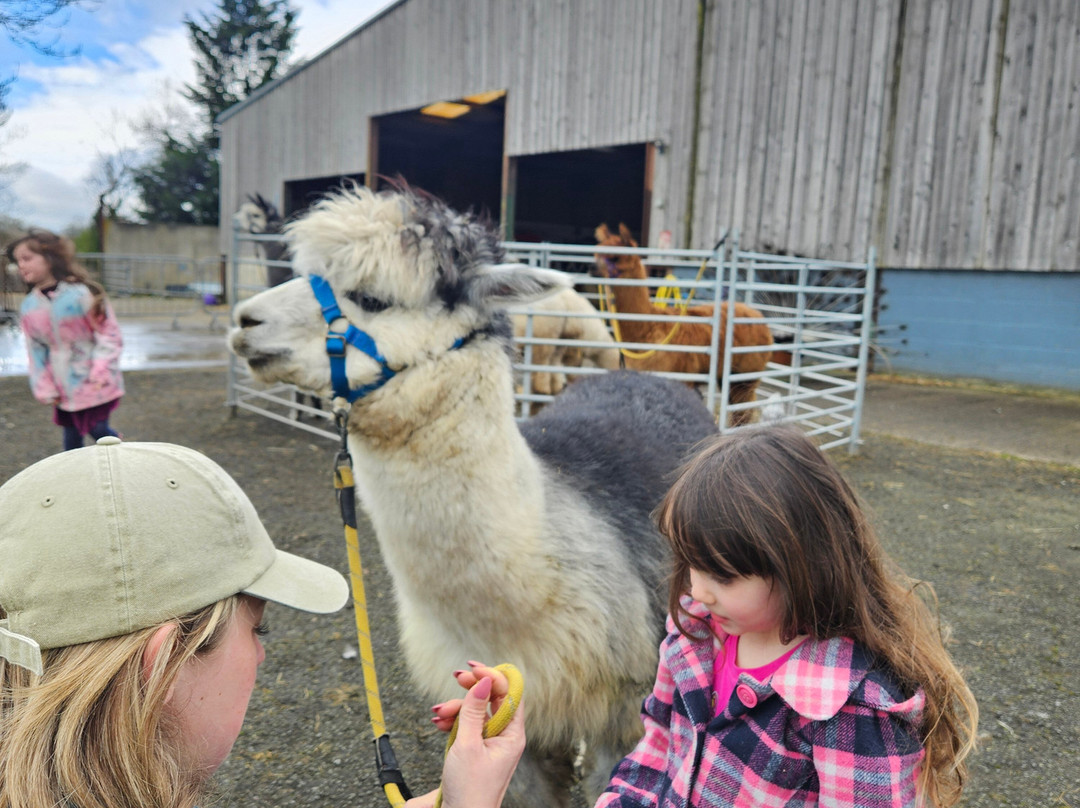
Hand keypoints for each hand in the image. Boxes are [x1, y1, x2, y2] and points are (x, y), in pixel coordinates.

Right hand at [409, 665, 525, 807]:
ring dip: (456, 707)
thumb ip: (473, 710)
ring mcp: (488, 743)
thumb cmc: (469, 790)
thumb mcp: (468, 745)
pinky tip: (439, 722)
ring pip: (475, 711)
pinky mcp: (474, 750)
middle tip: (456, 677)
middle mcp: (503, 736)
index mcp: (512, 735)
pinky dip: (452, 721)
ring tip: (439, 714)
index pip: (510, 694)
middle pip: (491, 699)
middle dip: (472, 688)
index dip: (494, 676)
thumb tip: (484, 680)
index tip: (473, 668)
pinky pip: (465, 726)